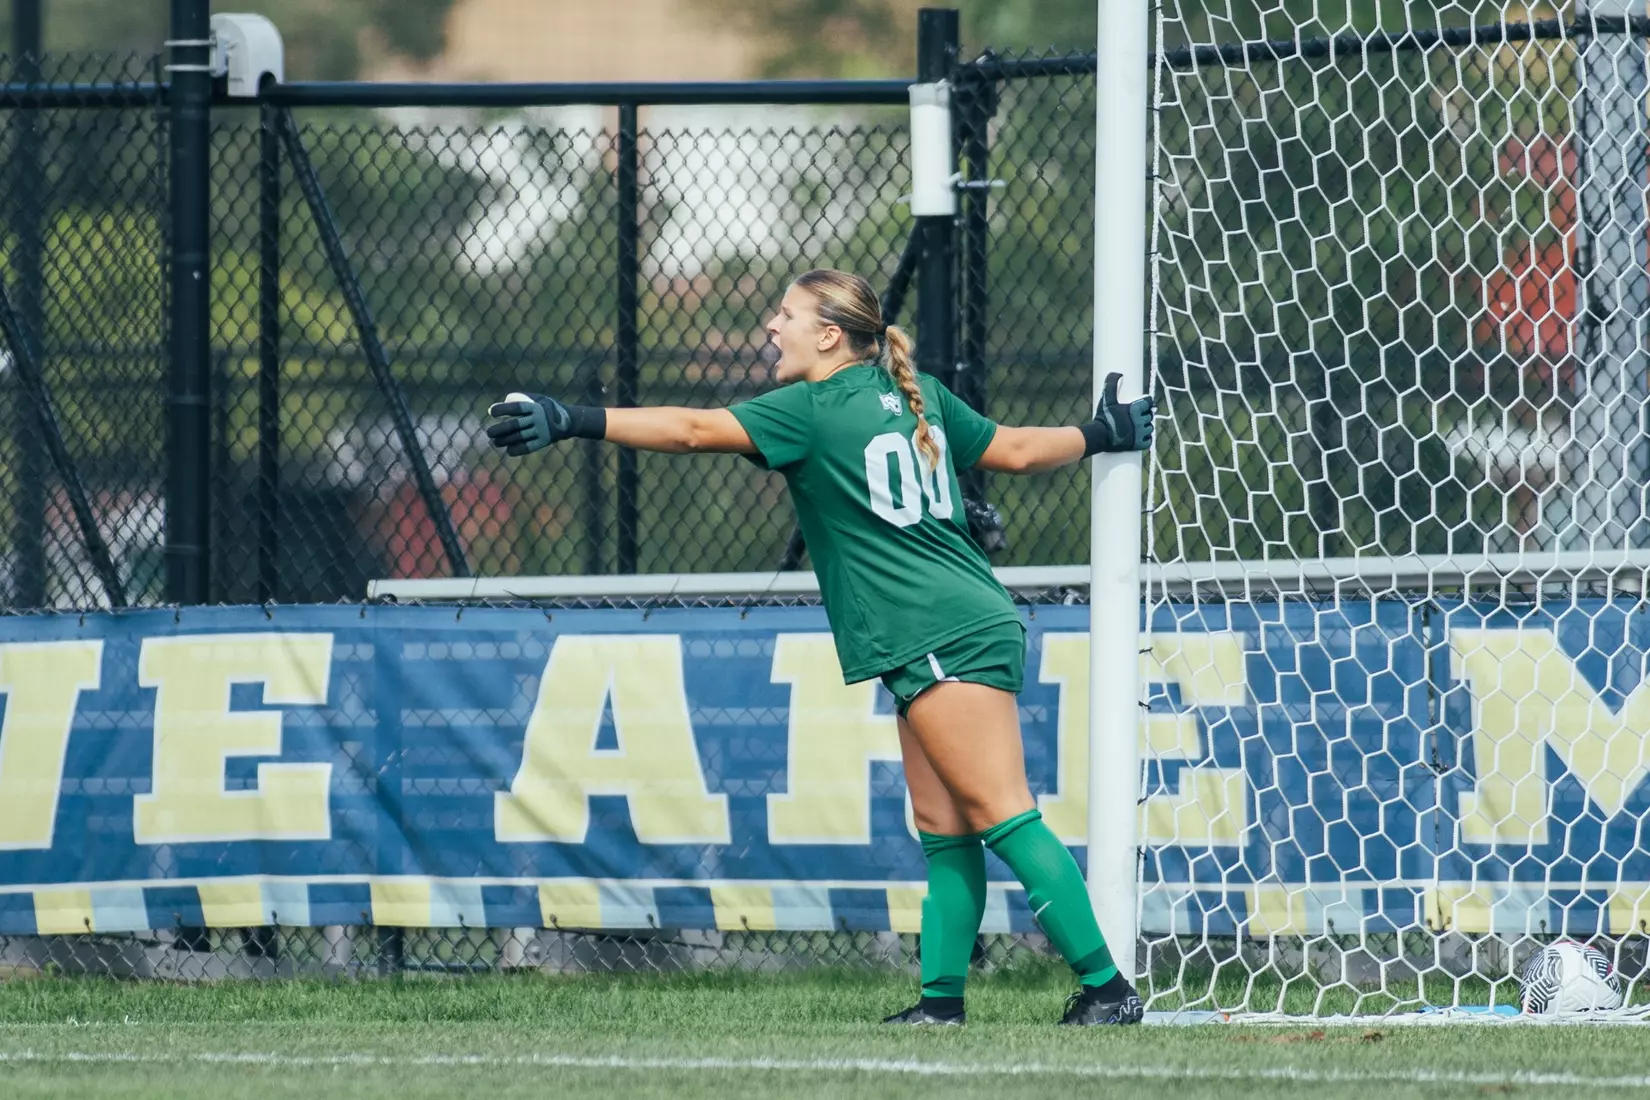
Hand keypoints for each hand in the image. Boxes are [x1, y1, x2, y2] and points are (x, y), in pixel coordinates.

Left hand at [485, 392, 604, 455]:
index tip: (492, 412)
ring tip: (496, 442)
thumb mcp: (538, 399)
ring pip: (519, 437)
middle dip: (499, 429)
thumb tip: (492, 409)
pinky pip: (528, 447)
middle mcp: (539, 419)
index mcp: (536, 406)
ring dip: (505, 441)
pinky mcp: (544, 442)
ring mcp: (542, 431)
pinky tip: (508, 450)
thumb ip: (518, 400)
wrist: (570, 421)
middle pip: (515, 425)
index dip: (502, 410)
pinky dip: (517, 449)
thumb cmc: (547, 408)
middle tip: (489, 432)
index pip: (516, 408)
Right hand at [1081, 373, 1154, 454]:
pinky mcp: (1138, 444)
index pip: (1149, 403)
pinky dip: (1146, 438)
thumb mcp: (1107, 399)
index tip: (1142, 404)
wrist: (1099, 436)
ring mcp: (1140, 433)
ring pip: (1150, 428)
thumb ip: (1112, 384)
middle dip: (1146, 414)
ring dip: (1146, 426)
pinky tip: (1141, 435)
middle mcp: (1140, 421)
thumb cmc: (1104, 417)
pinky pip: (1148, 440)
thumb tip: (1118, 373)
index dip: (1146, 402)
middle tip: (1138, 415)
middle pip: (1150, 415)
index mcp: (1135, 409)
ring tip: (1139, 425)